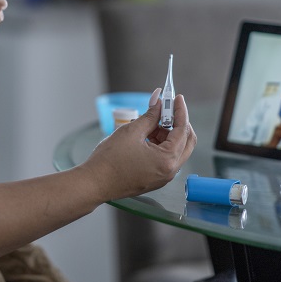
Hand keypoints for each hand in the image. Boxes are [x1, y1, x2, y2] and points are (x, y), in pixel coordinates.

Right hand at [82, 88, 196, 200]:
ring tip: (150, 122)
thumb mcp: (131, 131)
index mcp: (167, 160)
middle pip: (185, 141)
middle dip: (178, 123)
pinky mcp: (155, 179)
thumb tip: (158, 102)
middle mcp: (170, 171)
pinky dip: (161, 144)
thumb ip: (150, 115)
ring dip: (168, 133)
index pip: (183, 130)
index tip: (177, 98)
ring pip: (175, 150)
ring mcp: (163, 177)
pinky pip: (165, 158)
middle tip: (167, 109)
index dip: (180, 111)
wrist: (94, 183)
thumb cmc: (109, 160)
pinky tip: (147, 135)